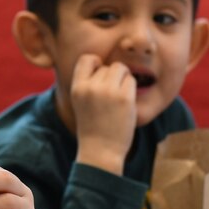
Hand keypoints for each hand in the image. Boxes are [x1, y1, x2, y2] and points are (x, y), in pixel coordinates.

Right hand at [70, 53, 136, 174]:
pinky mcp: (124, 98)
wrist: (100, 150)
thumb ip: (88, 83)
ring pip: (121, 69)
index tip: (100, 77)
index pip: (87, 58)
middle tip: (110, 98)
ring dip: (123, 81)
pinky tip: (125, 104)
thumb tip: (104, 64)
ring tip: (118, 99)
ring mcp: (107, 91)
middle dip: (112, 77)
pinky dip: (131, 90)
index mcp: (77, 87)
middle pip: (108, 65)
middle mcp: (90, 87)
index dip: (97, 64)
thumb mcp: (81, 102)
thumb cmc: (92, 126)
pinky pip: (132, 81)